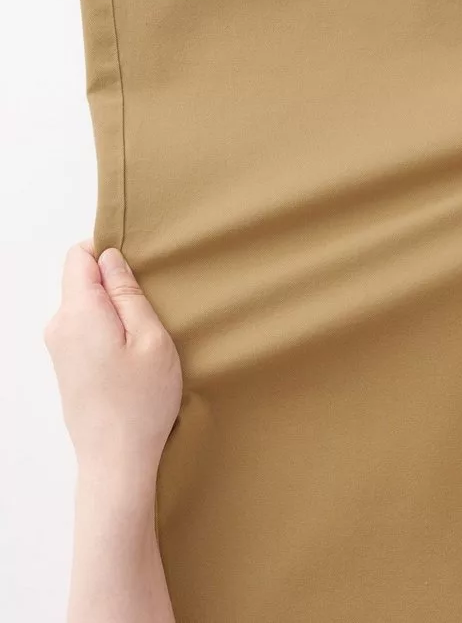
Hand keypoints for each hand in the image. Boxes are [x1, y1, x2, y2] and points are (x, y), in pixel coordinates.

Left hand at [44, 242, 181, 482]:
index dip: (108, 252)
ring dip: (113, 309)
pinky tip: (130, 354)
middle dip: (115, 283)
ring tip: (145, 336)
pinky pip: (84, 328)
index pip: (79, 256)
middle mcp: (58, 326)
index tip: (140, 268)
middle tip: (153, 307)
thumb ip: (128, 294)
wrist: (116, 460)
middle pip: (81, 280)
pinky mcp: (65, 366)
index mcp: (78, 313)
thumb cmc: (141, 400)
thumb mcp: (151, 338)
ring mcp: (58, 348)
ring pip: (85, 305)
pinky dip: (107, 329)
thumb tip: (110, 259)